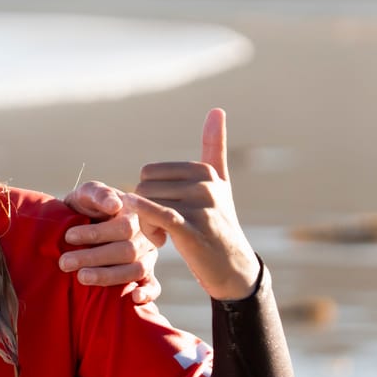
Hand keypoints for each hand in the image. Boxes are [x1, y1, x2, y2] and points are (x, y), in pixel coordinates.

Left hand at [59, 178, 162, 305]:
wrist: (81, 221)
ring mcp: (147, 256)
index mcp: (136, 214)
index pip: (123, 227)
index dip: (96, 234)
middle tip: (64, 263)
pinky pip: (154, 285)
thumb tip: (116, 205)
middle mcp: (146, 236)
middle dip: (94, 258)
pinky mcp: (145, 274)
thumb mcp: (88, 193)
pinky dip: (148, 293)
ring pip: (136, 270)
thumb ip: (99, 193)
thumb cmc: (86, 205)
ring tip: (81, 277)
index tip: (68, 236)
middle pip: (128, 251)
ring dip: (108, 276)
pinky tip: (134, 298)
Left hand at [127, 109, 261, 300]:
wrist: (233, 267)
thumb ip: (214, 147)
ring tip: (162, 237)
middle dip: (144, 209)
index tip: (164, 210)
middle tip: (160, 228)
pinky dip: (144, 215)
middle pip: (145, 187)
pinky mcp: (192, 230)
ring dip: (145, 225)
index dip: (149, 193)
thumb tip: (216, 109)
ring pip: (146, 203)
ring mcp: (199, 207)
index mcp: (204, 171)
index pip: (150, 172)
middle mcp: (203, 184)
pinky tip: (146, 227)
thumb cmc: (220, 223)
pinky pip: (158, 214)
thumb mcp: (219, 183)